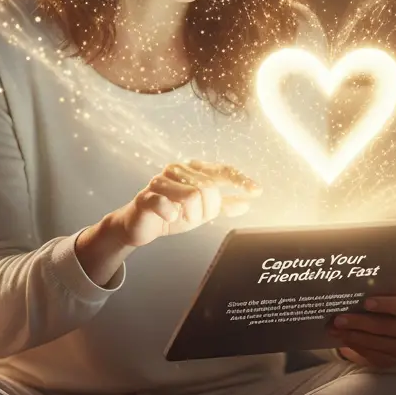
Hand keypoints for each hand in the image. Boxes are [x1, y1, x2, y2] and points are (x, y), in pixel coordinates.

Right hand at [113, 160, 261, 248]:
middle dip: (207, 209)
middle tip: (194, 216)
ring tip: (181, 217)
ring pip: (192, 196)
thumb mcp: (202, 211)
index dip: (240, 180)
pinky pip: (168, 205)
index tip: (256, 191)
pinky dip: (172, 215)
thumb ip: (223, 206)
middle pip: (209, 188)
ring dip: (191, 215)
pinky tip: (169, 217)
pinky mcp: (146, 196)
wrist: (139, 225)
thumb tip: (247, 204)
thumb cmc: (170, 212)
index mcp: (192, 169)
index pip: (221, 169)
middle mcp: (177, 169)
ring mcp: (160, 181)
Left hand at [327, 296, 395, 368]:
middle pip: (386, 327)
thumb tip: (346, 293)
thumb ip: (367, 296)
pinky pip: (372, 356)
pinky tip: (342, 340)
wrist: (376, 328)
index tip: (366, 302)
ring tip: (334, 329)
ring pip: (377, 343)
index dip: (386, 304)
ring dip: (353, 336)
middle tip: (338, 319)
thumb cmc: (376, 308)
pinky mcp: (390, 361)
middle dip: (360, 322)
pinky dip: (355, 347)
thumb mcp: (375, 298)